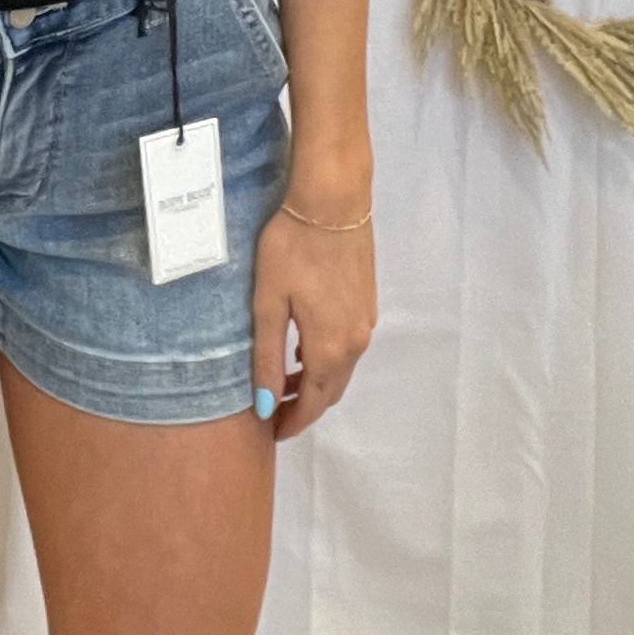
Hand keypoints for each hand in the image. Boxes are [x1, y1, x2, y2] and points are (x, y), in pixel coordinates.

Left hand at [250, 188, 373, 439]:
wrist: (333, 202)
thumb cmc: (292, 248)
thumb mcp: (269, 304)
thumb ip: (267, 357)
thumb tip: (266, 406)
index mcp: (330, 348)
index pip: (314, 403)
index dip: (294, 422)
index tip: (272, 433)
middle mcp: (356, 342)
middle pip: (332, 391)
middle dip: (304, 407)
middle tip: (273, 412)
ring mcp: (366, 322)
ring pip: (341, 369)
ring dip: (316, 382)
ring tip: (283, 383)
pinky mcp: (367, 302)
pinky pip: (348, 347)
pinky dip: (327, 359)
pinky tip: (303, 349)